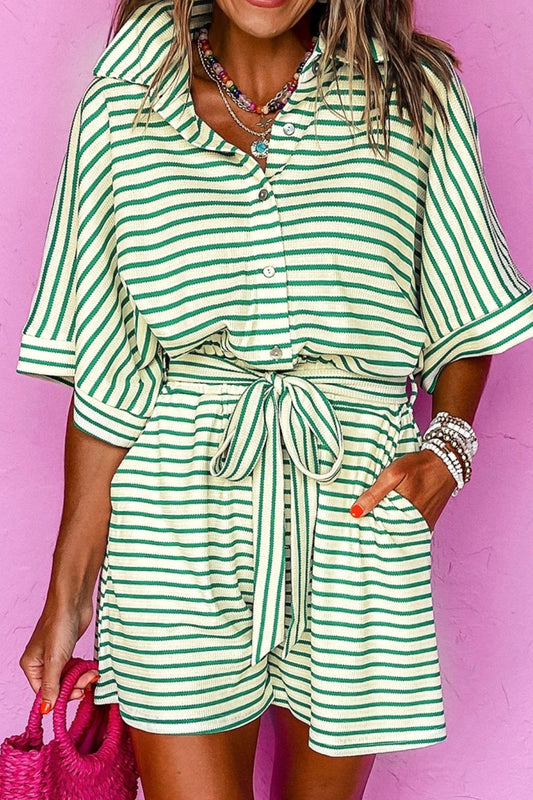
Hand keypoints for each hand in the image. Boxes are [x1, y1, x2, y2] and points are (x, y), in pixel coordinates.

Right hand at [19, 598, 98, 713]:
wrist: (73, 601)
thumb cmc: (59, 625)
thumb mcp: (55, 659)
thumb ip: (51, 685)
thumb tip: (47, 709)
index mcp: (31, 665)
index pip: (43, 692)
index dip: (60, 696)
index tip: (77, 695)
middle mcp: (40, 662)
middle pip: (57, 686)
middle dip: (74, 686)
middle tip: (87, 682)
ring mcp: (55, 656)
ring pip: (68, 677)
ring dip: (81, 678)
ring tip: (92, 673)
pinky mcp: (68, 649)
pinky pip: (75, 667)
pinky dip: (83, 670)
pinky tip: (91, 668)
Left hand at [350, 448, 457, 530]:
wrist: (446, 462)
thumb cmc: (419, 466)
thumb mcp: (393, 474)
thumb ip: (374, 494)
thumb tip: (356, 512)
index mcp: (404, 512)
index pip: (380, 529)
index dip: (367, 530)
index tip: (356, 529)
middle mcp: (416, 522)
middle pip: (390, 534)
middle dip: (377, 533)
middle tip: (362, 531)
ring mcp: (424, 523)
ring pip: (401, 533)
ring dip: (389, 530)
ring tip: (374, 528)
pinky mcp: (429, 522)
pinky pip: (412, 529)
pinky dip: (401, 528)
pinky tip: (391, 522)